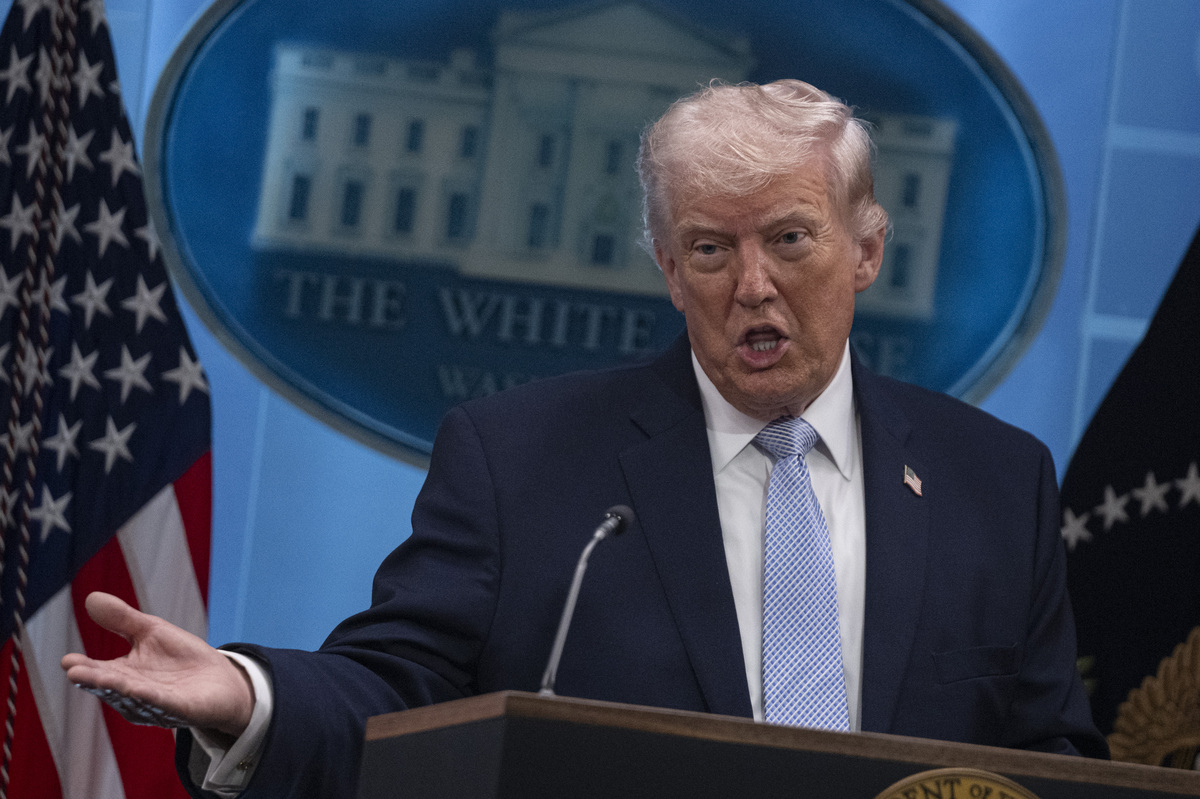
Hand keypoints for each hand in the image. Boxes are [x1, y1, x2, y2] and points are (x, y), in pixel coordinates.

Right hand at [61, 592, 254, 737]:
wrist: (222, 681)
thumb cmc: (182, 658)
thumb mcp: (152, 632)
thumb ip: (123, 620)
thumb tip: (91, 598)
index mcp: (125, 675)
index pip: (99, 672)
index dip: (84, 668)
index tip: (67, 661)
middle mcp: (135, 694)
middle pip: (112, 687)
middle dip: (95, 680)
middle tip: (74, 672)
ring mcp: (157, 705)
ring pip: (135, 697)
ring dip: (118, 690)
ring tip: (101, 680)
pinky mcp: (182, 710)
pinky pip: (165, 704)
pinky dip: (152, 698)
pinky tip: (141, 691)